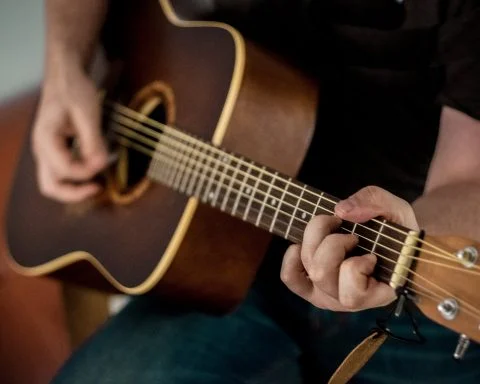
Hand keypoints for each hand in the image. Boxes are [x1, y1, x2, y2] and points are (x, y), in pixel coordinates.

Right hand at [32, 61, 107, 202]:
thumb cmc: (74, 91)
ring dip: (75, 188)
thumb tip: (101, 164)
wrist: (65, 78)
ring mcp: (46, 152)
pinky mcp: (55, 152)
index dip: (88, 171)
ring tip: (97, 183)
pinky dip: (76, 179)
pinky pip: (61, 174)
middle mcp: (41, 149)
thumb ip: (93, 141)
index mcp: (46, 139)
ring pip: (54, 184)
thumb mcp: (88, 114)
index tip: (105, 161)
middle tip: (99, 188)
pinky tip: (93, 171)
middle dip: (75, 193)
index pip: (65, 170)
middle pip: (50, 187)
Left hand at [280, 186, 418, 311]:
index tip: (371, 253)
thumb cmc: (397, 230)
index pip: (352, 294)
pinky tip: (305, 243)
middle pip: (321, 273)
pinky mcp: (311, 287)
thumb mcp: (397, 210)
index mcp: (376, 294)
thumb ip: (376, 203)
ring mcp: (327, 294)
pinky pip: (290, 277)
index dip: (357, 266)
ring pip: (309, 268)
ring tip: (334, 231)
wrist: (390, 240)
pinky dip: (292, 257)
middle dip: (333, 242)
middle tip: (351, 234)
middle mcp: (348, 301)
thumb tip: (342, 211)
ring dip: (316, 240)